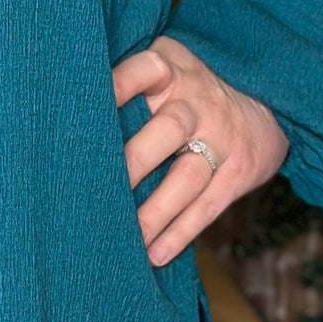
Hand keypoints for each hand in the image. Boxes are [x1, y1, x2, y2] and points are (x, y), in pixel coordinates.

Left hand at [110, 33, 287, 266]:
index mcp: (172, 70)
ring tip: (126, 238)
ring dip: (156, 211)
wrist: (263, 105)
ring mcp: (221, 138)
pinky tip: (155, 254)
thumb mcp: (164, 67)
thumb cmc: (184, 89)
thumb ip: (125, 80)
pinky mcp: (237, 173)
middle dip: (135, 161)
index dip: (120, 84)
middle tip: (97, 189)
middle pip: (170, 128)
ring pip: (188, 176)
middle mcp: (198, 102)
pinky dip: (180, 232)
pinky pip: (208, 206)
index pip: (147, 70)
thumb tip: (59, 102)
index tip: (90, 105)